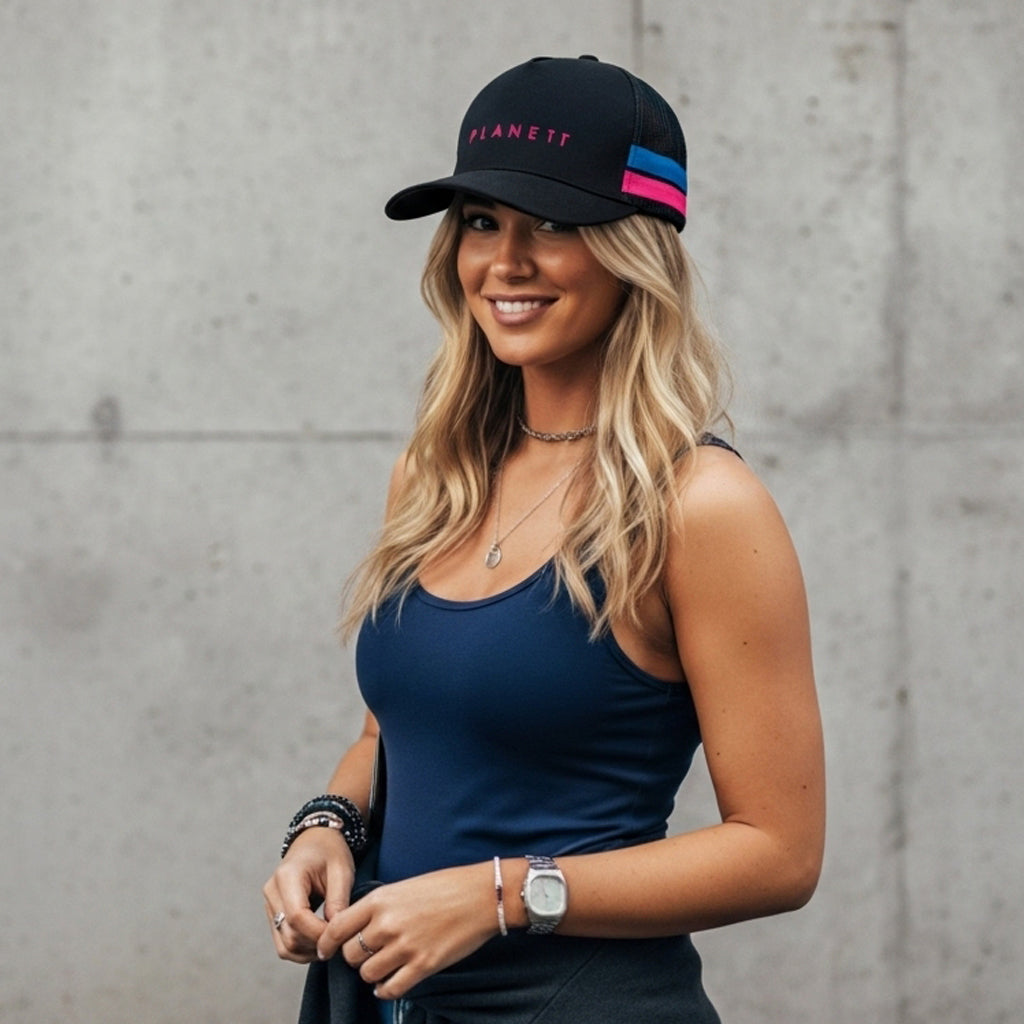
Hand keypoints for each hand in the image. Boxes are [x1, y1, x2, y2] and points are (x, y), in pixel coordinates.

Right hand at [263, 828, 355, 962]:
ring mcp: (270, 905)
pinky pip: (283, 942)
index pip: (297, 917)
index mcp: (287, 876)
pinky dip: (301, 949)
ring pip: (284, 945)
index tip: (339, 937)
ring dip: (308, 951)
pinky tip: (320, 941)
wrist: (316, 841)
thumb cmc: (330, 852)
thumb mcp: (341, 870)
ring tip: (331, 943)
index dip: (318, 933)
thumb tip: (335, 933)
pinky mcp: (274, 914)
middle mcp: (272, 892)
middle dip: (315, 944)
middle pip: (289, 935)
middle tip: (339, 942)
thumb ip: (338, 901)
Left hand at [317, 861, 498, 998]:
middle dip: (355, 958)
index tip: (325, 950)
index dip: (326, 943)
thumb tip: (359, 927)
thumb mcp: (404, 887)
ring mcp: (405, 947)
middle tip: (366, 954)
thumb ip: (379, 907)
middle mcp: (387, 924)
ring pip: (368, 974)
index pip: (337, 927)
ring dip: (372, 974)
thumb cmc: (445, 887)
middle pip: (351, 954)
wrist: (480, 895)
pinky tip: (390, 983)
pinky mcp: (423, 966)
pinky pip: (391, 989)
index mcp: (380, 901)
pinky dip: (386, 990)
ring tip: (383, 967)